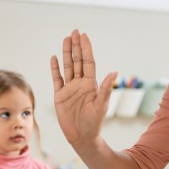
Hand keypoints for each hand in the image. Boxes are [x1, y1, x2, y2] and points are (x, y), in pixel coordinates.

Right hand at [49, 29, 117, 146]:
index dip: (86, 49)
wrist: (81, 137)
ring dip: (66, 53)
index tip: (84, 36)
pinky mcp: (59, 95)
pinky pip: (57, 79)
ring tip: (66, 39)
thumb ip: (106, 88)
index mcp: (91, 84)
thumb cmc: (94, 122)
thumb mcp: (101, 105)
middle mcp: (80, 83)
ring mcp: (69, 88)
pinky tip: (54, 57)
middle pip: (78, 61)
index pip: (88, 62)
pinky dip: (55, 68)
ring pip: (67, 67)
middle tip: (75, 31)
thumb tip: (114, 72)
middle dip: (76, 46)